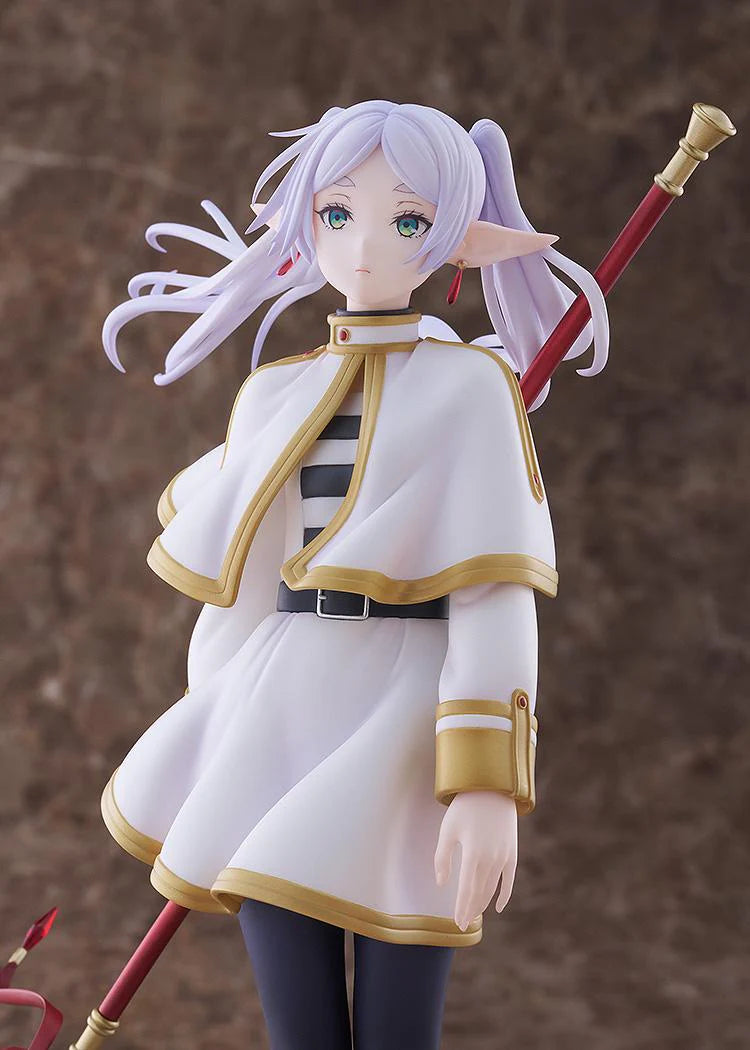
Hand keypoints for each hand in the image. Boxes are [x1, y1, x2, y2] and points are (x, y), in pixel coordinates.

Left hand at [434, 790, 517, 930]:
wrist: (492, 788)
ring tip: (474, 914)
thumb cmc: (465, 807)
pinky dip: (504, 895)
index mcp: (473, 855)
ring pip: (493, 888)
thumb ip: (442, 858)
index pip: (467, 891)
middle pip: (480, 893)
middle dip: (471, 910)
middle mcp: (491, 860)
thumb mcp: (448, 830)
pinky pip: (509, 880)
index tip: (458, 922)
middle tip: (463, 923)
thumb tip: (442, 883)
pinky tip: (498, 907)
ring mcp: (504, 857)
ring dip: (483, 903)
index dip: (462, 908)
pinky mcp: (512, 852)